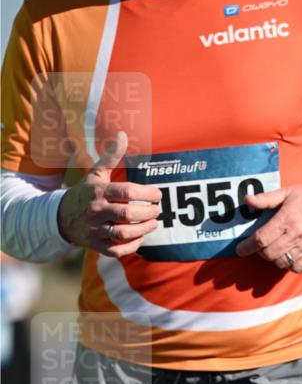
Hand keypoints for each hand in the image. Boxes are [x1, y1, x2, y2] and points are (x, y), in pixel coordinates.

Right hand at [56, 132, 161, 257]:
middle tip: (157, 210)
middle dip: (148, 212)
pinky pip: (116, 249)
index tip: (158, 194)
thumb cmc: (86, 192)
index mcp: (99, 191)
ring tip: (153, 223)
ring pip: (123, 232)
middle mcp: (96, 210)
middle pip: (127, 213)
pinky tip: (140, 236)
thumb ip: (111, 156)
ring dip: (143, 229)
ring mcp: (95, 228)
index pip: (126, 191)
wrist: (61, 217)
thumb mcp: (96, 174)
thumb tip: (123, 134)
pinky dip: (131, 246)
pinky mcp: (96, 245)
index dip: (147, 193)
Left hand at [235, 178, 301, 272]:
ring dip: (273, 259)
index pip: (261, 239)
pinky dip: (289, 266)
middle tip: (259, 246)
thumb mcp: (287, 192)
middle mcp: (297, 234)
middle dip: (259, 252)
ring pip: (282, 262)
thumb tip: (247, 200)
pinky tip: (288, 257)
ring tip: (273, 250)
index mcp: (287, 218)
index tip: (240, 249)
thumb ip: (266, 199)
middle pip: (269, 253)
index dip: (247, 246)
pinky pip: (298, 268)